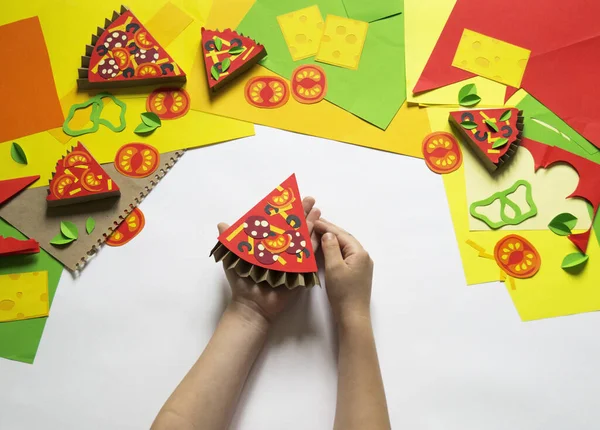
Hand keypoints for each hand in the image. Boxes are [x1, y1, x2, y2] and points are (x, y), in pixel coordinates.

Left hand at [217, 197, 320, 325]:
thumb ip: (229, 241)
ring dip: (310, 224)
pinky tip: (320, 232)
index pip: (277, 223)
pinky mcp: (299, 270)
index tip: (291, 197)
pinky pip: (308, 255)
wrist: (251, 304)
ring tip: (317, 211)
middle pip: (292, 227)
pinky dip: (313, 243)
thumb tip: (221, 224)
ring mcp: (291, 259)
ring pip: (302, 238)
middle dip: (301, 213)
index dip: (284, 211)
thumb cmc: (241, 281)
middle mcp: (280, 249)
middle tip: (309, 199)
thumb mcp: (232, 258)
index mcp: (266, 244)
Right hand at [314, 219, 373, 324]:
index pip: (341, 235)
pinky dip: (336, 250)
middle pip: (345, 239)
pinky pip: (346, 256)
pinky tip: (327, 248)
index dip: (327, 227)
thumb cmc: (343, 292)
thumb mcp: (334, 267)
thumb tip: (328, 234)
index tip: (314, 220)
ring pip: (345, 247)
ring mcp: (362, 265)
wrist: (353, 316)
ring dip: (333, 240)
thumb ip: (331, 248)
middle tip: (315, 222)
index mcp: (359, 253)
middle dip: (330, 231)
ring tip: (319, 232)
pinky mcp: (357, 273)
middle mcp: (363, 256)